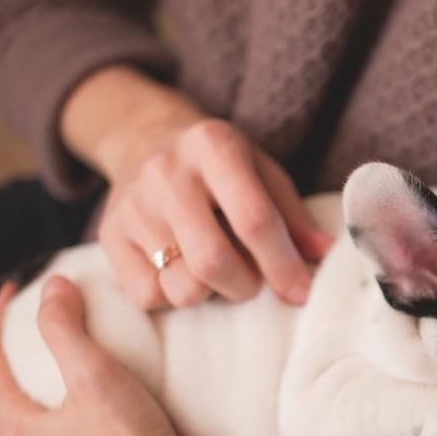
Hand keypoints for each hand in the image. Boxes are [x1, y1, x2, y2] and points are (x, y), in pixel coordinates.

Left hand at [0, 278, 369, 435]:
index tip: (14, 293)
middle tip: (46, 334)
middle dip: (25, 364)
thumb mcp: (96, 376)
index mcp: (20, 431)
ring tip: (81, 383)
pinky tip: (108, 432)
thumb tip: (53, 287)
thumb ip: (67, 328)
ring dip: (54, 405)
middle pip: (15, 402)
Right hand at [63, 67, 332, 309]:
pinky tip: (181, 271)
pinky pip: (147, 295)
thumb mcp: (263, 174)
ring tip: (216, 272)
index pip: (254, 220)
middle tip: (252, 282)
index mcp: (214, 146)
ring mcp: (132, 205)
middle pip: (213, 261)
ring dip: (210, 294)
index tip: (301, 293)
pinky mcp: (109, 235)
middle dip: (245, 286)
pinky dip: (172, 295)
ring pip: (181, 286)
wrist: (143, 140)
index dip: (282, 265)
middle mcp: (166, 172)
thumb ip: (294, 217)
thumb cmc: (220, 167)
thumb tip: (328, 256)